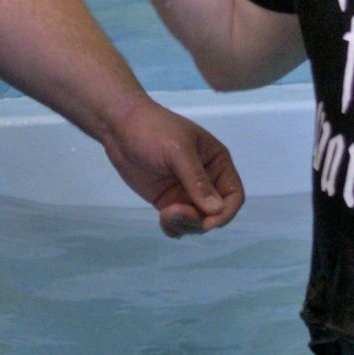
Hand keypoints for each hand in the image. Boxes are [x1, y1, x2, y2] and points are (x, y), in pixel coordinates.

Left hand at [100, 100, 245, 237]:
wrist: (119, 127)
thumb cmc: (153, 130)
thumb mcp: (178, 151)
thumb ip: (197, 180)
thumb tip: (217, 210)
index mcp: (216, 162)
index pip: (233, 194)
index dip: (226, 212)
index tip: (208, 222)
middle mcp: (206, 180)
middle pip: (216, 213)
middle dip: (199, 219)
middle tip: (173, 212)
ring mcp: (186, 192)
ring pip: (197, 221)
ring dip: (185, 224)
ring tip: (164, 214)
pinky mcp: (168, 200)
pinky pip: (179, 223)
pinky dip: (174, 228)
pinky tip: (164, 222)